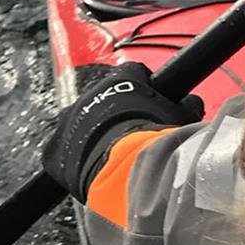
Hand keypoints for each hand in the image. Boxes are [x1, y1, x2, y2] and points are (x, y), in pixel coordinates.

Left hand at [41, 62, 204, 199]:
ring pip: (83, 124)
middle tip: (132, 133)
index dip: (144, 88)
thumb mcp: (181, 116)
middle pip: (105, 99)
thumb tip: (190, 102)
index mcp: (124, 79)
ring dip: (94, 135)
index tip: (151, 103)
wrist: (125, 169)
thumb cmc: (157, 139)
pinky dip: (74, 161)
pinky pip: (63, 153)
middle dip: (116, 113)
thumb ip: (185, 105)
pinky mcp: (54, 150)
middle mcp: (91, 93)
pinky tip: (91, 172)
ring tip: (112, 156)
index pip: (135, 72)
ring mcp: (70, 120)